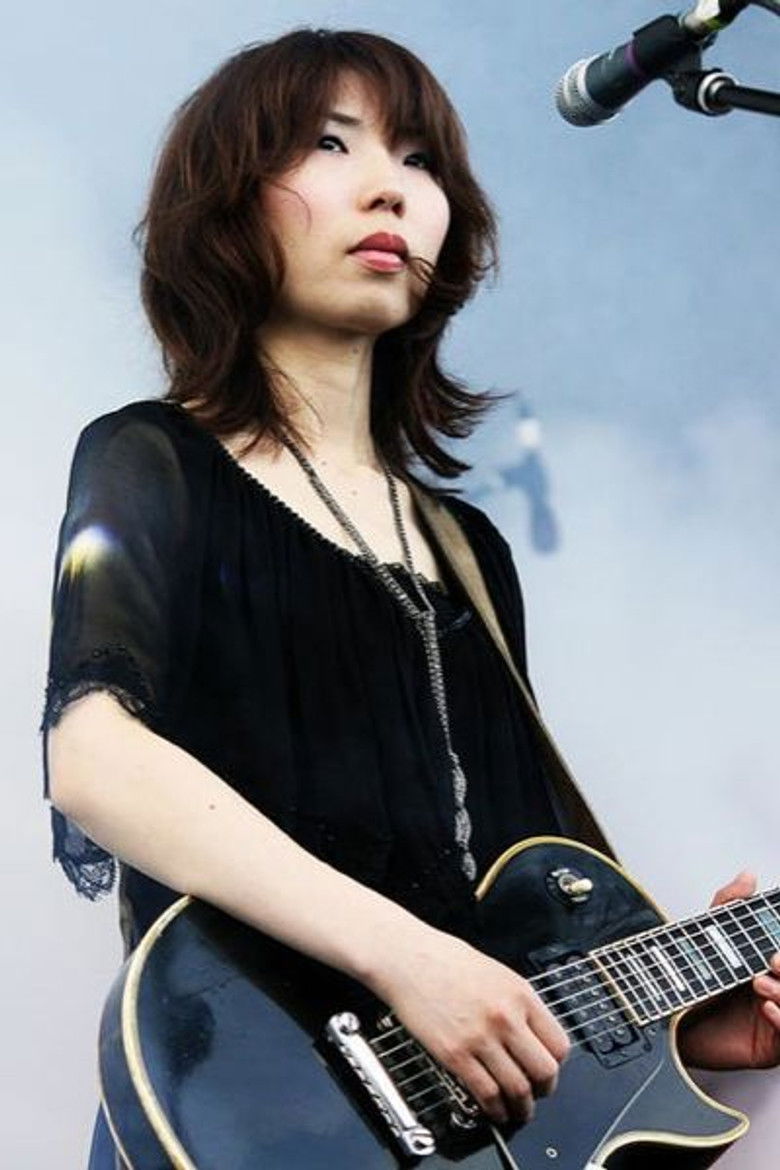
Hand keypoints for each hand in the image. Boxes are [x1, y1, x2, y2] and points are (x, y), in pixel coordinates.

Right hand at [370, 928, 569, 1124]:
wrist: (407, 958)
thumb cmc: (445, 960)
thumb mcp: (496, 973)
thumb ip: (517, 1004)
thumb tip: (533, 1035)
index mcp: (520, 994)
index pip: (559, 1044)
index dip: (556, 1065)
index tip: (548, 1071)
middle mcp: (505, 1016)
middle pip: (544, 1071)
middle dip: (544, 1091)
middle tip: (538, 1095)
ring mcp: (481, 1037)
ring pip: (518, 1088)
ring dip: (521, 1108)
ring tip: (518, 1111)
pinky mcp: (455, 1053)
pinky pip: (486, 1092)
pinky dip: (495, 1109)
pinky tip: (494, 1109)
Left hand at [677, 871, 779, 1069]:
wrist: (665, 1020)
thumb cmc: (688, 980)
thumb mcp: (708, 935)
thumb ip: (728, 905)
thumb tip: (748, 875)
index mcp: (770, 965)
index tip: (774, 948)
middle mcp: (776, 990)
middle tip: (773, 960)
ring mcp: (776, 1019)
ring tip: (760, 984)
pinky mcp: (770, 1047)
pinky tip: (767, 1008)